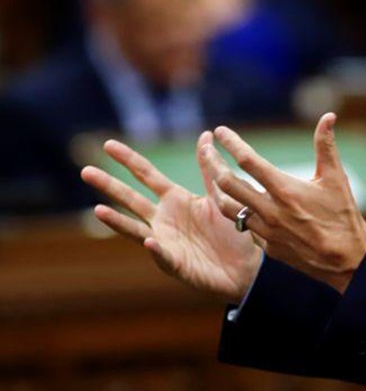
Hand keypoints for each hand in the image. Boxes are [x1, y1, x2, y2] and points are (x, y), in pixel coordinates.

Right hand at [81, 132, 262, 303]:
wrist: (246, 266)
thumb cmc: (231, 230)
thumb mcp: (220, 195)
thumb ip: (210, 168)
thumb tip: (207, 134)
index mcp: (175, 199)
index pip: (146, 175)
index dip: (128, 160)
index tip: (108, 144)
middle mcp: (164, 219)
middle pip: (131, 199)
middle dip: (109, 186)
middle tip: (85, 171)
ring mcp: (165, 241)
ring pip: (135, 229)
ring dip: (116, 221)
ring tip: (97, 210)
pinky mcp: (176, 264)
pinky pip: (163, 256)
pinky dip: (156, 249)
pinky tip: (150, 241)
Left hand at [199, 113, 365, 293]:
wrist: (346, 260)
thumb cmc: (343, 215)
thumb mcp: (336, 178)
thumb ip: (326, 145)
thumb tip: (328, 116)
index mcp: (285, 189)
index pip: (248, 161)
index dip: (231, 143)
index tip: (221, 131)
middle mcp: (270, 210)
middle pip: (227, 183)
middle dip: (212, 163)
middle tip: (206, 150)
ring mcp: (265, 230)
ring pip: (227, 207)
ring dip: (217, 189)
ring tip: (213, 176)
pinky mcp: (266, 246)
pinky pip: (244, 225)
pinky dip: (238, 212)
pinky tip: (238, 203)